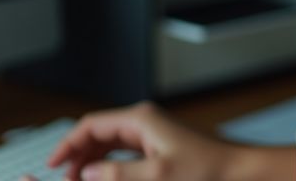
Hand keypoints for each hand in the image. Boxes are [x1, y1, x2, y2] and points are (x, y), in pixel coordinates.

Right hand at [26, 100, 295, 180]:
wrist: (243, 173)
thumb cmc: (208, 172)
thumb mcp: (157, 177)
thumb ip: (116, 174)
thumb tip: (86, 172)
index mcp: (141, 120)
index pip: (91, 125)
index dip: (67, 144)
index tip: (52, 166)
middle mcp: (146, 123)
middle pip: (98, 133)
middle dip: (78, 155)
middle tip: (65, 179)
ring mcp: (154, 135)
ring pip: (111, 145)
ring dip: (93, 161)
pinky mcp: (162, 149)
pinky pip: (126, 154)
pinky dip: (111, 165)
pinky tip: (107, 179)